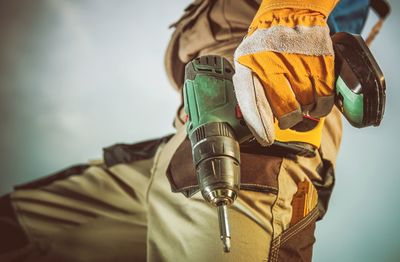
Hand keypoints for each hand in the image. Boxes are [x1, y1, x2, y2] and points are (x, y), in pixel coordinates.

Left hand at [233, 1, 337, 145]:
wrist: (289, 13)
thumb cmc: (264, 44)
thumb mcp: (244, 61)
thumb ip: (246, 88)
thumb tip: (252, 118)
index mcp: (249, 66)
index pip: (254, 106)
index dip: (260, 127)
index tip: (265, 139)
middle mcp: (273, 66)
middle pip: (284, 112)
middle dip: (286, 120)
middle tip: (286, 117)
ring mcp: (299, 65)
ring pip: (305, 108)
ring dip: (303, 112)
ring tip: (301, 103)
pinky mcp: (321, 63)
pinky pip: (323, 99)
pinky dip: (320, 108)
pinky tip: (315, 104)